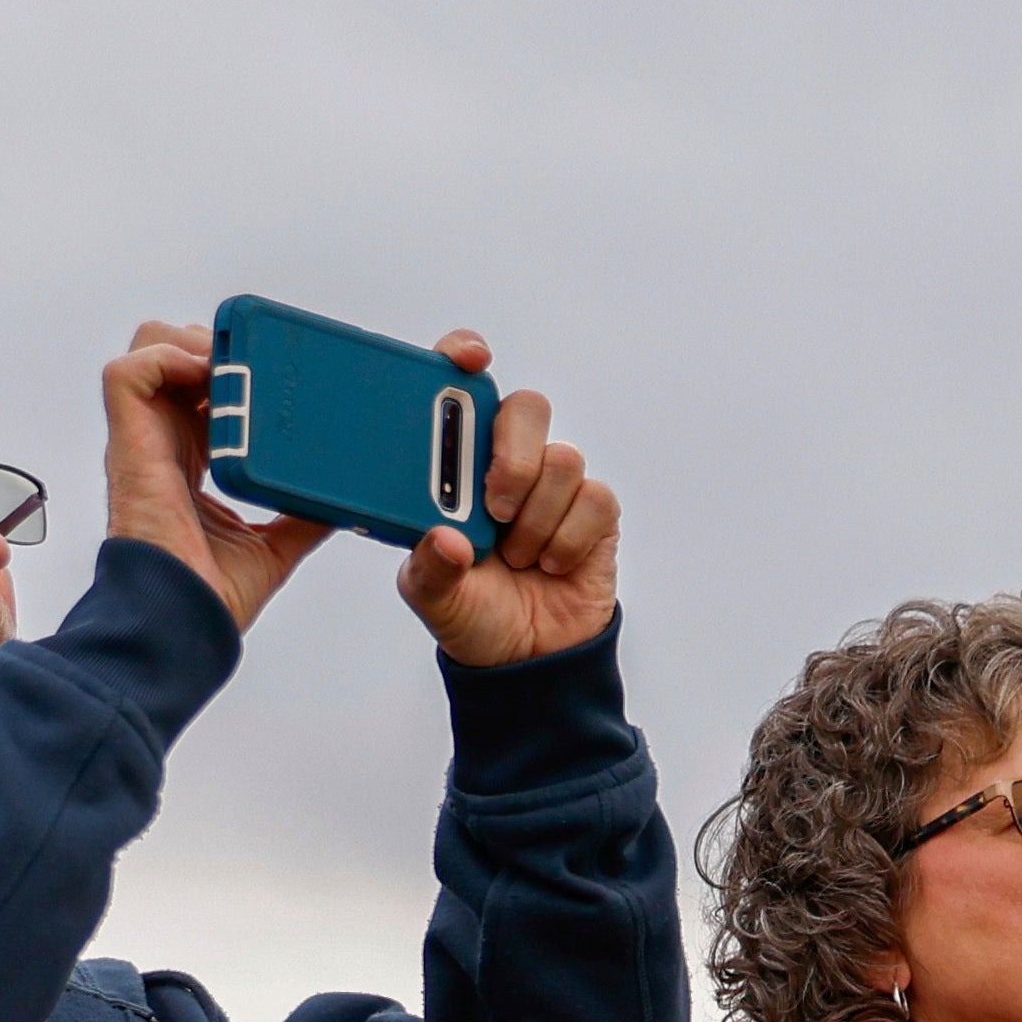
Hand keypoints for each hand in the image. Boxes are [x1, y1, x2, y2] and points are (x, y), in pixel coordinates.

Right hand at [104, 326, 328, 629]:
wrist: (184, 622)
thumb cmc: (210, 599)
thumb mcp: (276, 546)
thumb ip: (302, 518)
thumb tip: (340, 505)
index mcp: (188, 464)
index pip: (201, 390)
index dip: (231, 366)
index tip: (269, 369)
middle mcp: (161, 444)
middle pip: (175, 356)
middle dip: (216, 343)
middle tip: (257, 364)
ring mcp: (141, 441)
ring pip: (148, 350)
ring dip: (193, 342)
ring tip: (234, 366)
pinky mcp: (128, 443)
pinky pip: (127, 374)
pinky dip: (167, 357)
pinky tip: (208, 376)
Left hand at [398, 343, 619, 669]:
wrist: (526, 662)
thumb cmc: (474, 614)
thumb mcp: (431, 599)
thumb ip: (428, 569)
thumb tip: (444, 540)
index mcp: (460, 465)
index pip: (465, 390)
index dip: (465, 359)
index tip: (470, 360)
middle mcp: (510, 463)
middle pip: (526, 409)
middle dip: (513, 453)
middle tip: (495, 505)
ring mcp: (555, 484)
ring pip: (562, 459)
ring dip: (537, 520)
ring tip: (518, 558)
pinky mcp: (594, 511)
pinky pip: (593, 498)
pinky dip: (567, 539)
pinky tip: (551, 565)